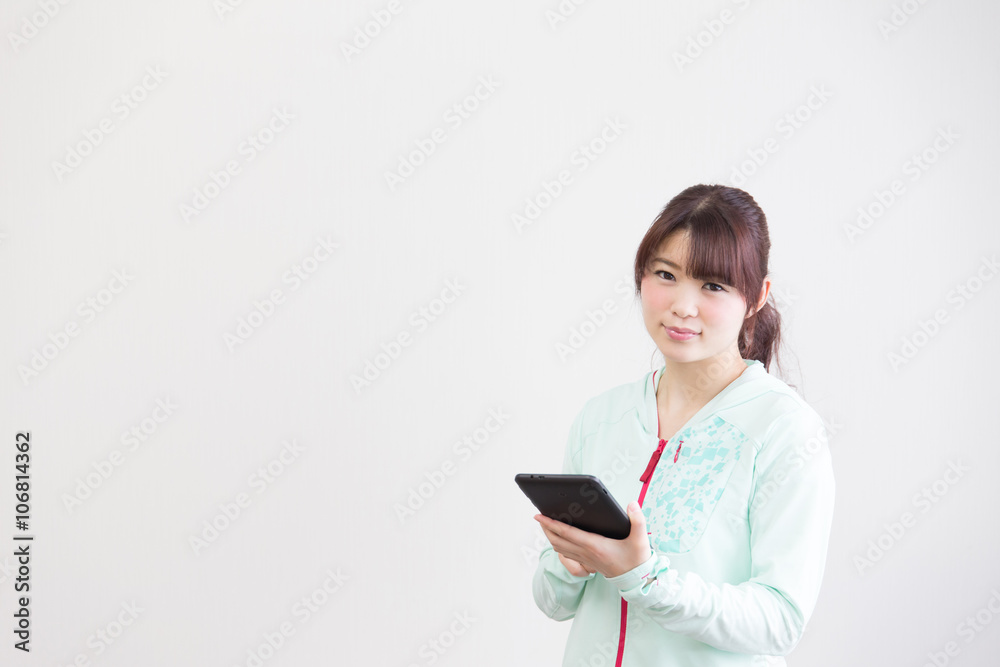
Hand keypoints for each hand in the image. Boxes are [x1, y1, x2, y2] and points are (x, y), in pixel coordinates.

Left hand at [534, 501, 652, 578]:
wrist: (637, 580)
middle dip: (545, 528)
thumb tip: (632, 504)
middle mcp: (587, 553)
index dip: (551, 524)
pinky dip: (558, 544)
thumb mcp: (640, 539)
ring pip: (560, 548)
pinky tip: (559, 537)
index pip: (567, 533)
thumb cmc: (637, 560)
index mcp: (595, 546)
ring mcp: (586, 559)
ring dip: (550, 536)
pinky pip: (566, 553)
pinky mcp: (587, 563)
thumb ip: (638, 520)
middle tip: (538, 517)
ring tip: (545, 524)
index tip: (539, 515)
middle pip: (558, 541)